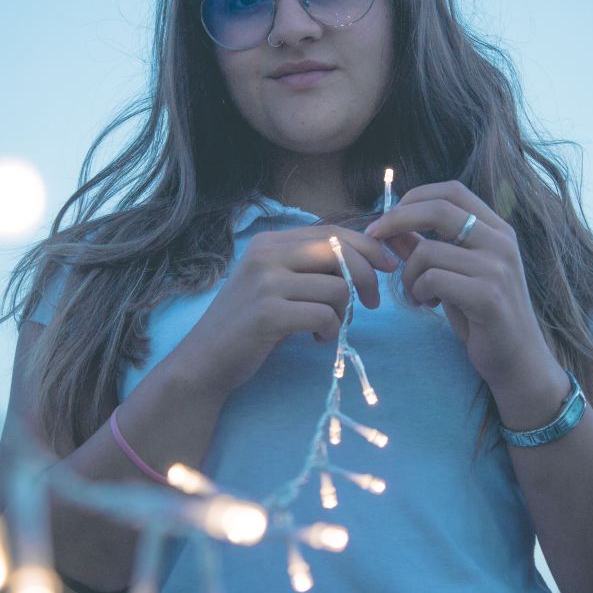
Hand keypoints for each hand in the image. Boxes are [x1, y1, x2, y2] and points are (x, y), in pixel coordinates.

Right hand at [179, 225, 399, 398]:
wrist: (205, 360)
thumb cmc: (248, 324)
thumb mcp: (276, 284)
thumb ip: (309, 267)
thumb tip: (364, 258)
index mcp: (269, 242)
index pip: (331, 232)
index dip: (367, 246)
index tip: (387, 265)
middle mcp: (266, 255)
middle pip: (340, 251)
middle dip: (367, 277)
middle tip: (371, 303)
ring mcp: (265, 283)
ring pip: (337, 287)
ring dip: (344, 313)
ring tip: (328, 329)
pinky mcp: (268, 314)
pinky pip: (324, 316)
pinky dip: (331, 331)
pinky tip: (317, 340)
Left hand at [363, 179, 551, 390]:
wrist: (517, 359)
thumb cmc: (482, 315)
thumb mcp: (453, 273)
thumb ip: (425, 246)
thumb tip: (390, 226)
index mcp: (497, 229)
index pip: (452, 191)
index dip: (414, 197)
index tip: (387, 217)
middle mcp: (502, 242)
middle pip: (438, 210)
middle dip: (397, 220)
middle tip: (375, 237)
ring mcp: (497, 268)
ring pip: (428, 251)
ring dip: (408, 274)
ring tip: (416, 294)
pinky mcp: (488, 297)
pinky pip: (433, 279)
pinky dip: (419, 291)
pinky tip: (427, 304)